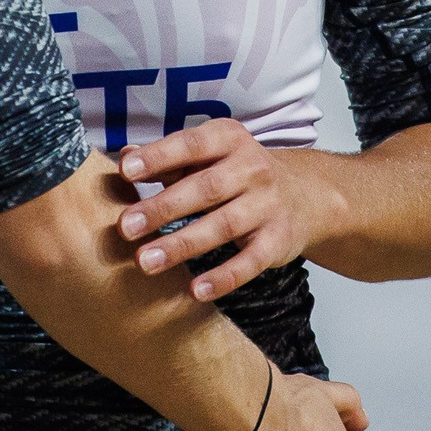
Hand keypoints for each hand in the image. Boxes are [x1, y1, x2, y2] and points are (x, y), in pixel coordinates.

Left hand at [117, 121, 333, 301]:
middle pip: (204, 188)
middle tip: (126, 227)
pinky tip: (195, 290)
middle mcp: (252, 168)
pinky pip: (249, 261)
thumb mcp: (209, 155)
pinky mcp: (278, 240)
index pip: (191, 145)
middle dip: (162, 208)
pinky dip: (223, 277)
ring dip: (181, 245)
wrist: (305, 195)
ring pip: (222, 226)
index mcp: (229, 139)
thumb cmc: (239, 173)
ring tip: (145, 261)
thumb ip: (168, 159)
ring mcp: (268, 205)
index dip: (159, 157)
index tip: (126, 170)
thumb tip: (125, 155)